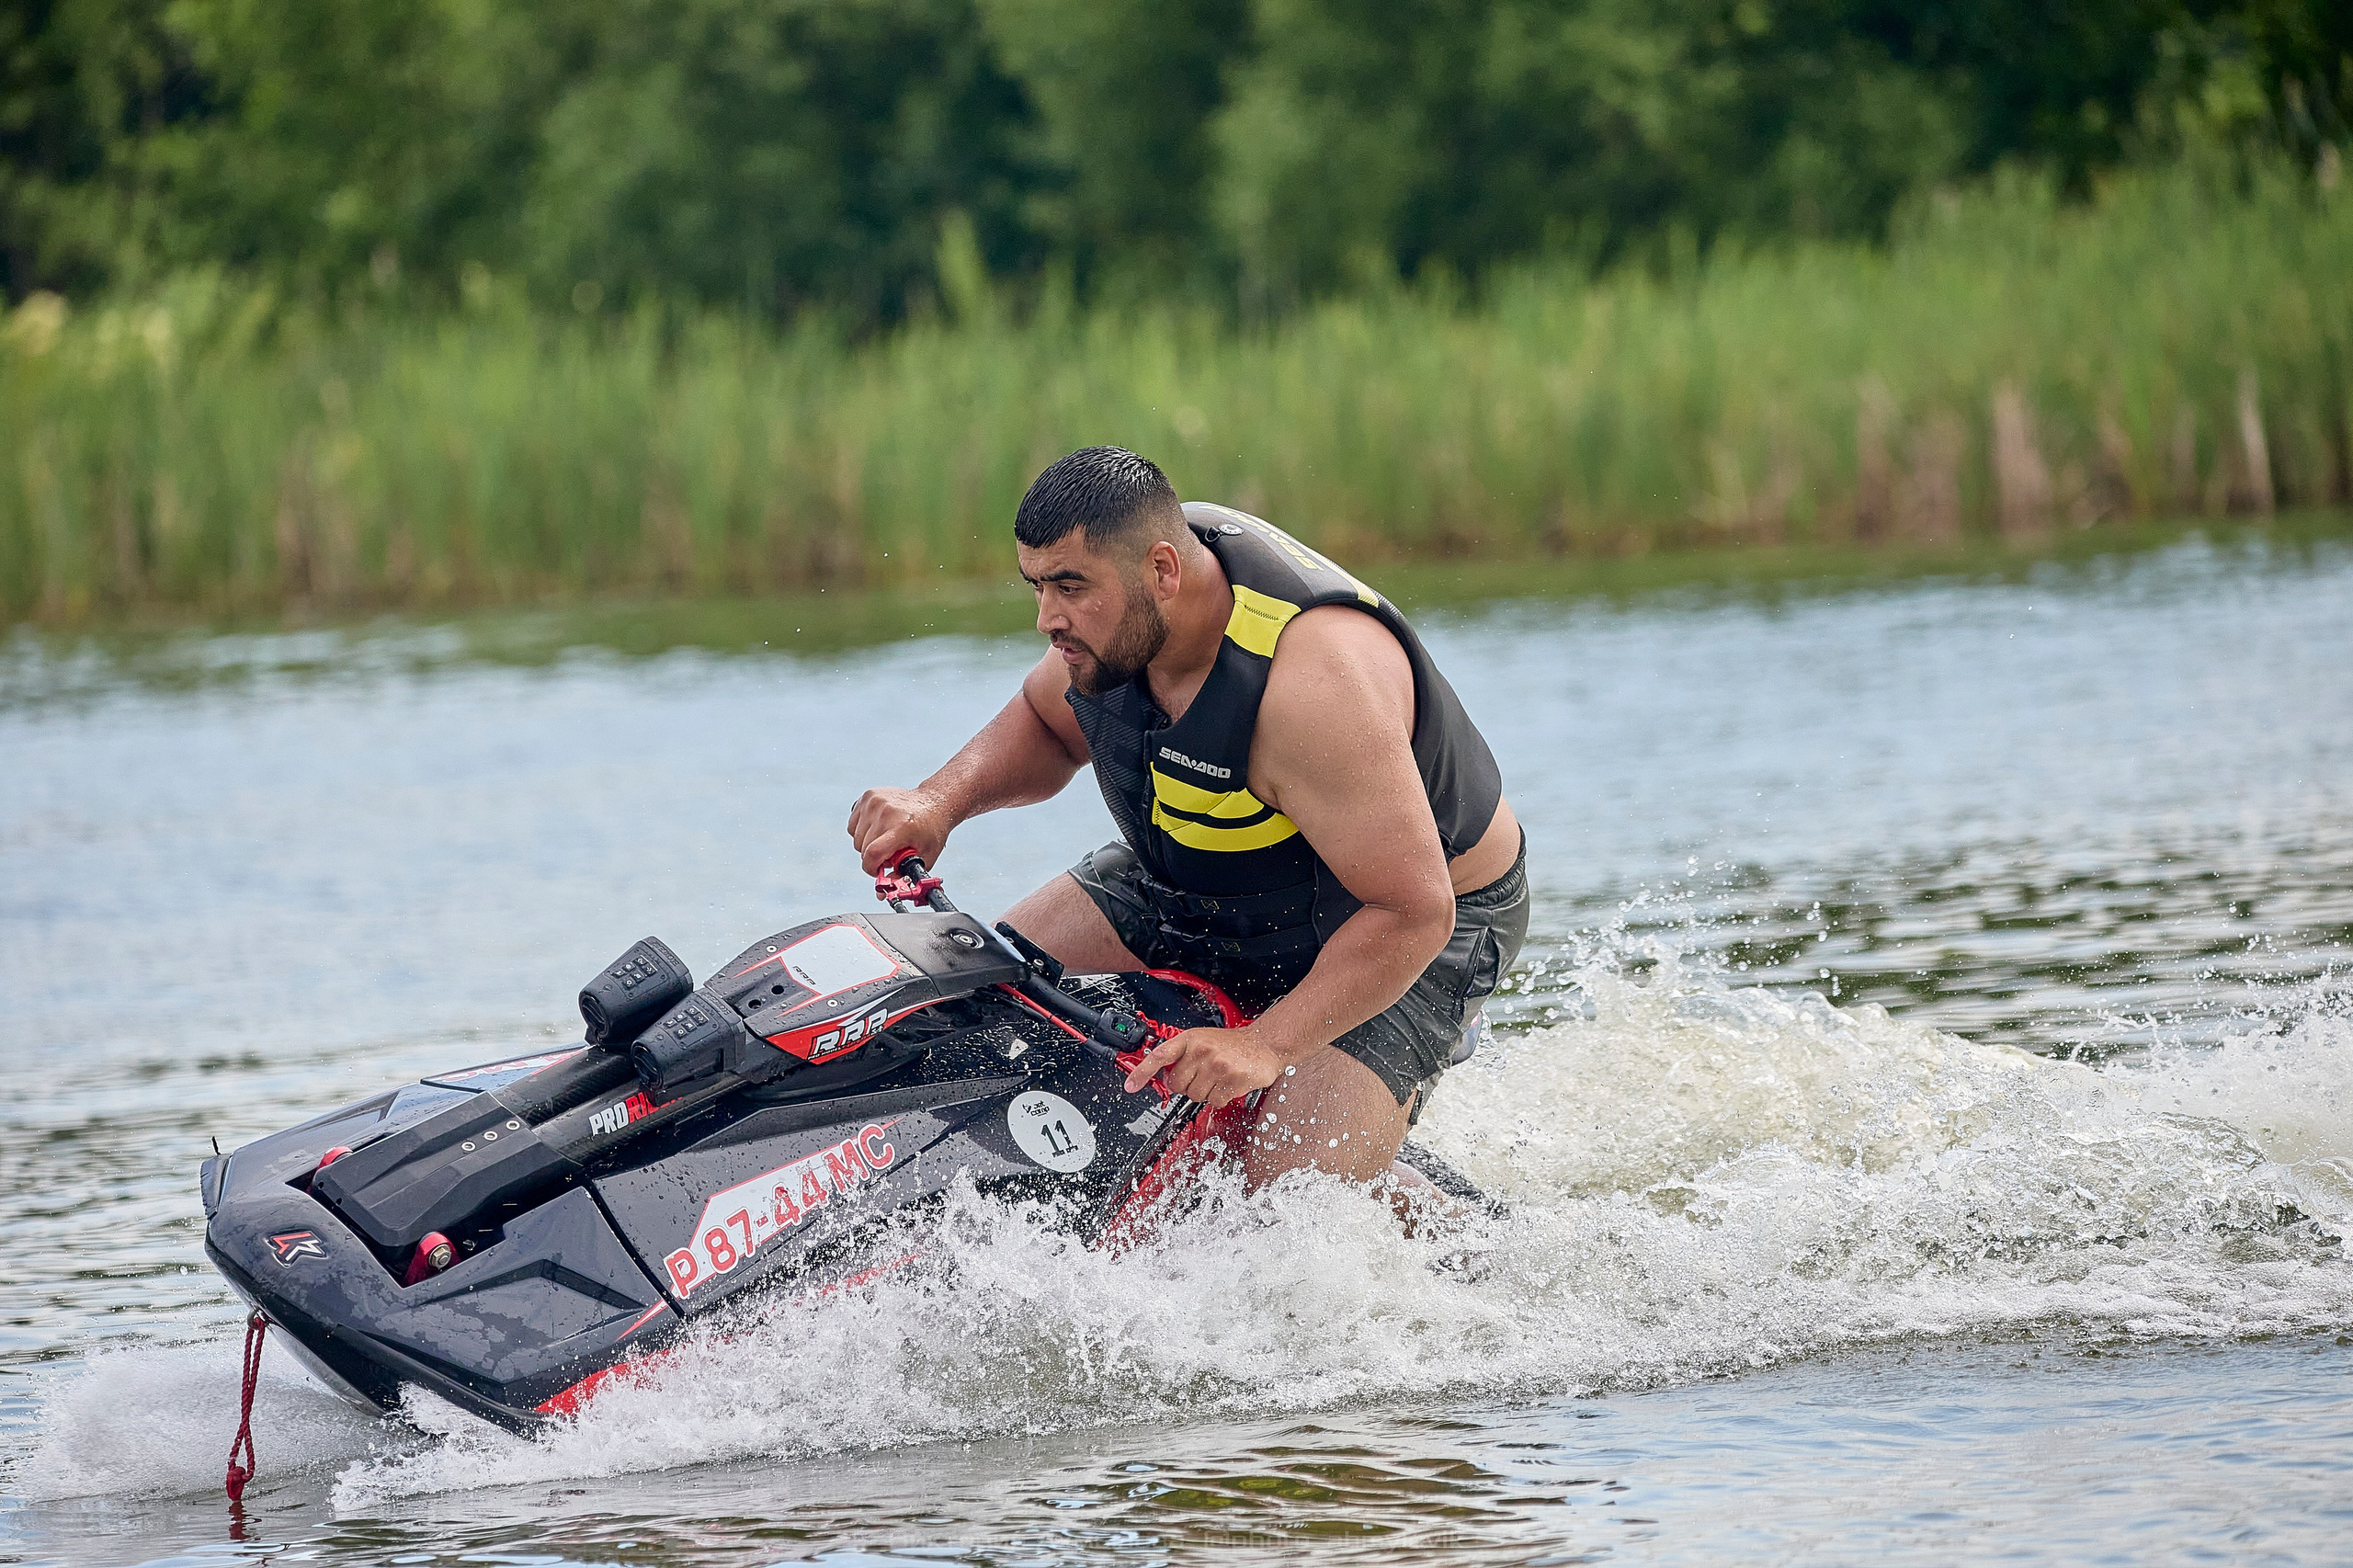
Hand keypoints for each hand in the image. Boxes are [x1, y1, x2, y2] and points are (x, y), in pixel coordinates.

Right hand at [846, 786, 949, 874]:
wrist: (935, 802)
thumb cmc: (931, 831)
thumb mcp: (924, 858)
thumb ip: (902, 876)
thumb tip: (882, 893)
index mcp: (902, 827)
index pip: (872, 853)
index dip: (871, 869)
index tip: (878, 872)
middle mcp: (886, 812)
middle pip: (862, 848)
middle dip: (874, 858)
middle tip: (890, 854)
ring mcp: (875, 801)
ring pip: (855, 837)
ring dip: (867, 844)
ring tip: (887, 839)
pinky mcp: (868, 795)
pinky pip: (853, 824)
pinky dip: (862, 831)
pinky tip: (879, 828)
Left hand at [1122, 1026, 1284, 1108]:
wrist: (1264, 1044)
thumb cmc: (1231, 1045)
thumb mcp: (1202, 1040)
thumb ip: (1183, 1056)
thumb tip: (1165, 1078)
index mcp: (1191, 1039)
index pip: (1160, 1056)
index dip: (1142, 1072)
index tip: (1130, 1086)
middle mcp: (1202, 1051)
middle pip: (1178, 1085)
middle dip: (1187, 1086)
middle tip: (1202, 1077)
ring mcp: (1218, 1066)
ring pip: (1196, 1096)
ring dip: (1205, 1092)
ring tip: (1218, 1078)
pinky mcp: (1232, 1080)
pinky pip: (1214, 1102)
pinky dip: (1220, 1098)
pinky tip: (1228, 1084)